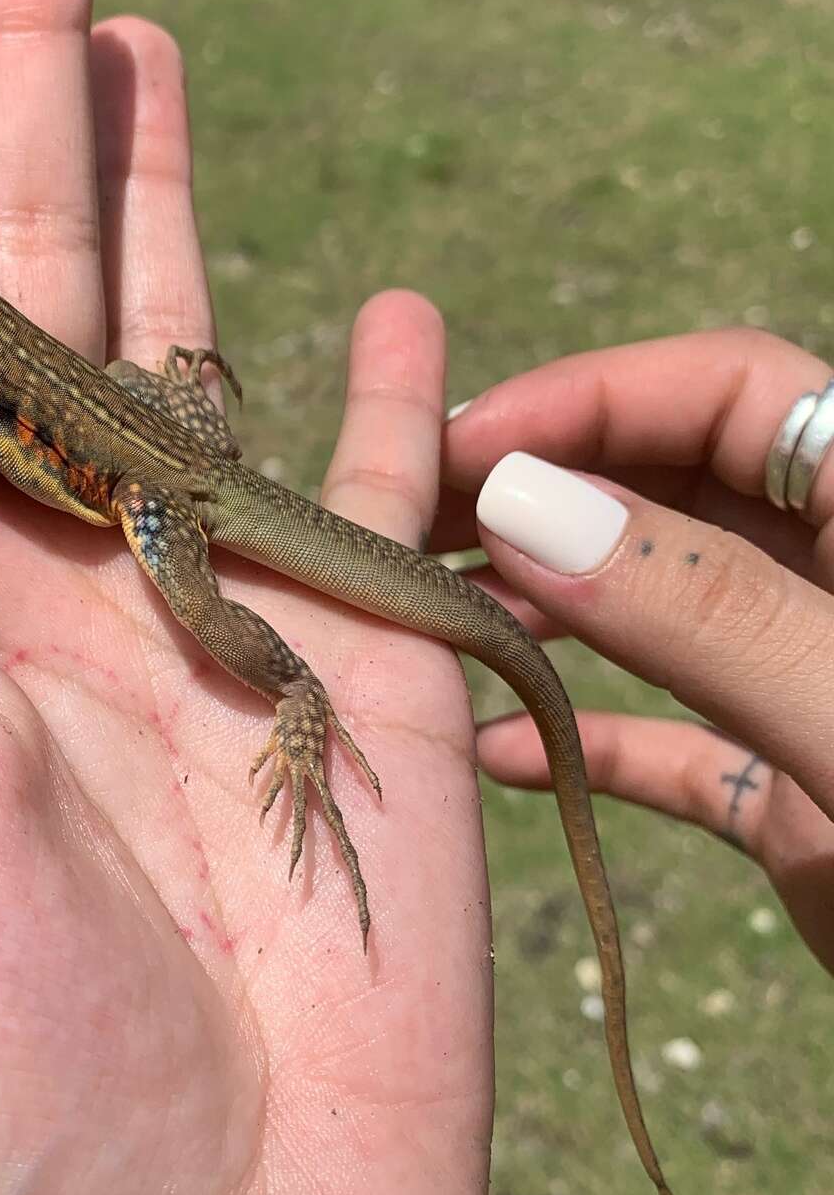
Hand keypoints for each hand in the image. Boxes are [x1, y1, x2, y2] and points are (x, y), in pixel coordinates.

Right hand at [440, 330, 833, 974]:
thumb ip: (710, 614)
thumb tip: (522, 500)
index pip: (731, 390)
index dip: (588, 397)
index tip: (456, 447)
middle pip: (678, 486)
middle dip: (541, 490)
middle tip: (403, 524)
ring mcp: (829, 694)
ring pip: (664, 612)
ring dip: (546, 606)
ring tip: (428, 615)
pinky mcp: (809, 803)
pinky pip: (676, 748)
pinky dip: (584, 744)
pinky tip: (495, 758)